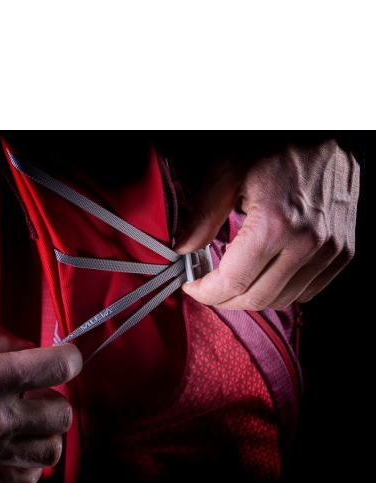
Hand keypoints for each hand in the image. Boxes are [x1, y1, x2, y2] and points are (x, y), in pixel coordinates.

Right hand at [0, 322, 82, 482]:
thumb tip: (32, 348)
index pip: (61, 367)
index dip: (67, 358)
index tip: (62, 360)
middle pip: (63, 412)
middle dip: (53, 398)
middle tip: (35, 395)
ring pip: (52, 450)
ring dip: (44, 433)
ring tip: (25, 424)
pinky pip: (29, 480)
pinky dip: (28, 465)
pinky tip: (12, 450)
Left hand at [174, 139, 359, 309]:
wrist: (330, 140)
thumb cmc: (277, 151)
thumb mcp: (228, 172)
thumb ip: (203, 215)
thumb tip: (182, 249)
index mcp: (274, 225)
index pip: (233, 282)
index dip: (206, 292)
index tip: (192, 286)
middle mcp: (305, 243)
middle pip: (255, 298)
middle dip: (224, 299)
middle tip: (208, 286)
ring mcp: (328, 251)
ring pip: (281, 300)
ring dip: (251, 297)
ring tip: (234, 280)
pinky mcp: (342, 253)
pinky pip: (307, 292)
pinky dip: (281, 291)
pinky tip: (265, 274)